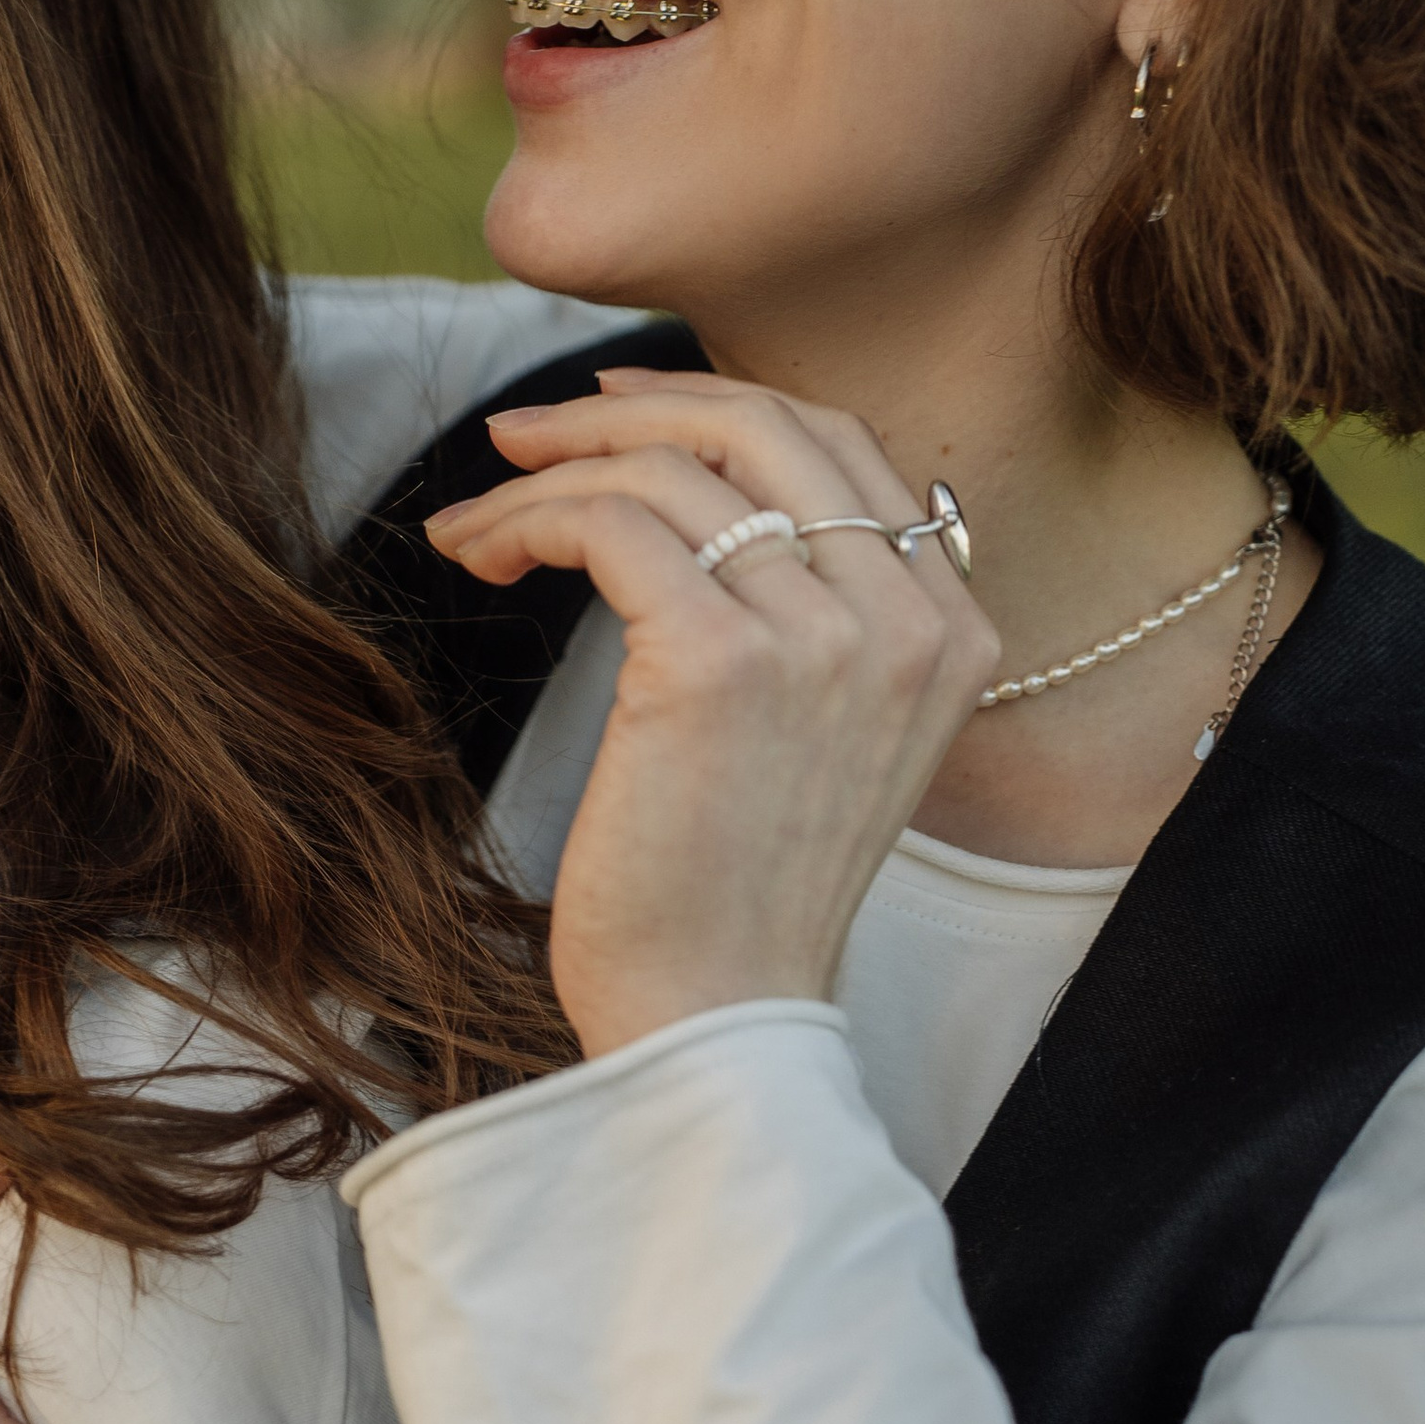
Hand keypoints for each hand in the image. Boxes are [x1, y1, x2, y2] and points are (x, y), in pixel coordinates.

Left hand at [428, 370, 997, 1056]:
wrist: (715, 1017)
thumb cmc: (735, 890)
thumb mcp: (820, 734)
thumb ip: (810, 615)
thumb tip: (705, 488)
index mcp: (949, 630)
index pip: (840, 446)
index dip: (717, 405)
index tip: (614, 408)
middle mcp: (907, 621)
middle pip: (763, 426)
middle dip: (625, 409)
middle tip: (523, 432)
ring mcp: (826, 636)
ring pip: (670, 471)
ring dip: (548, 477)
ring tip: (475, 523)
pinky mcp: (721, 660)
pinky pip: (611, 523)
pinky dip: (529, 519)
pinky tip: (479, 556)